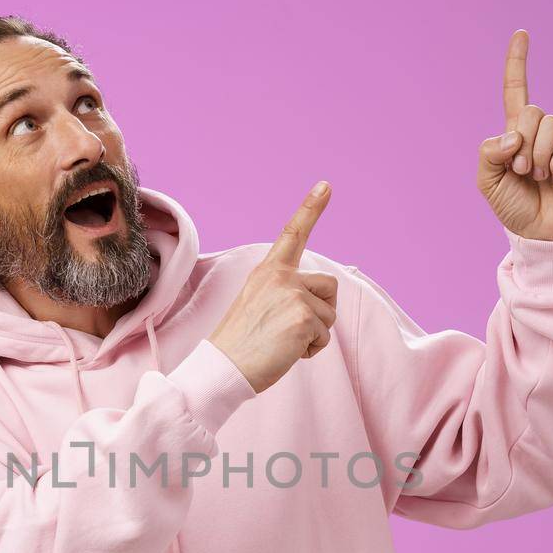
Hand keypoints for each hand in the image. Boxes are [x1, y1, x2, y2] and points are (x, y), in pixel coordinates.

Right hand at [209, 182, 339, 393]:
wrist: (223, 367)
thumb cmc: (240, 344)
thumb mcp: (259, 304)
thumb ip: (286, 294)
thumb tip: (317, 303)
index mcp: (268, 271)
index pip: (292, 234)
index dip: (311, 208)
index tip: (326, 185)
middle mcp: (281, 277)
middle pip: (329, 286)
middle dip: (321, 310)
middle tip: (289, 330)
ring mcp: (293, 295)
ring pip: (329, 314)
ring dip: (314, 334)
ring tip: (283, 342)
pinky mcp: (303, 317)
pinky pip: (325, 335)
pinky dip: (312, 350)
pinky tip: (287, 352)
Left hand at [476, 30, 552, 240]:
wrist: (542, 234)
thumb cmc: (515, 209)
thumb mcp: (488, 182)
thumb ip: (489, 153)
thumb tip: (514, 135)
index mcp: (516, 133)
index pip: (516, 90)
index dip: (518, 63)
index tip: (521, 33)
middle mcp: (542, 131)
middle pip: (531, 110)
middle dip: (522, 143)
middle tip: (522, 171)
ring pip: (550, 125)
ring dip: (539, 157)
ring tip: (541, 179)